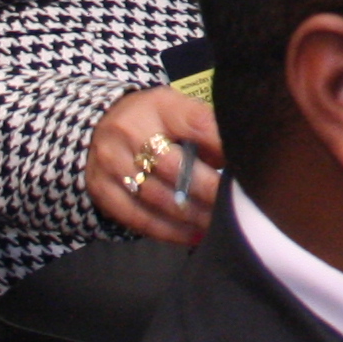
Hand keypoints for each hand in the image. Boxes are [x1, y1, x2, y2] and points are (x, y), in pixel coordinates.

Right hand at [85, 83, 223, 246]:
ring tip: (215, 224)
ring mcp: (111, 162)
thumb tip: (239, 163)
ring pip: (156, 197)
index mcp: (160, 105)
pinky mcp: (101, 190)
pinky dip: (168, 231)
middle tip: (232, 206)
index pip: (197, 123)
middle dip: (207, 190)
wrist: (98, 126)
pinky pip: (137, 217)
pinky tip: (190, 235)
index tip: (244, 166)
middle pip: (175, 167)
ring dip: (191, 215)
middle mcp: (130, 131)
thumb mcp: (180, 112)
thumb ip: (207, 133)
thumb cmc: (155, 122)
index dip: (222, 146)